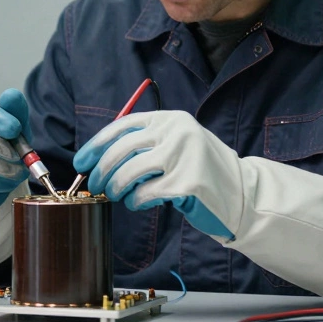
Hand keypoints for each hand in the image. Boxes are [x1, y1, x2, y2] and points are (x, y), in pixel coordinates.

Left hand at [73, 110, 242, 239]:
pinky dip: (135, 201)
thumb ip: (145, 143)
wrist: (240, 193)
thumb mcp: (176, 144)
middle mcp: (177, 132)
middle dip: (101, 170)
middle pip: (121, 149)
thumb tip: (100, 156)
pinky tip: (139, 202)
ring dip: (115, 187)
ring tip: (117, 195)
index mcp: (170, 118)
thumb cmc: (201, 170)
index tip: (82, 161)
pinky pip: (145, 193)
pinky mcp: (187, 184)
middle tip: (94, 185)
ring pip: (129, 172)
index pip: (122, 125)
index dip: (97, 144)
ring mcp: (184, 157)